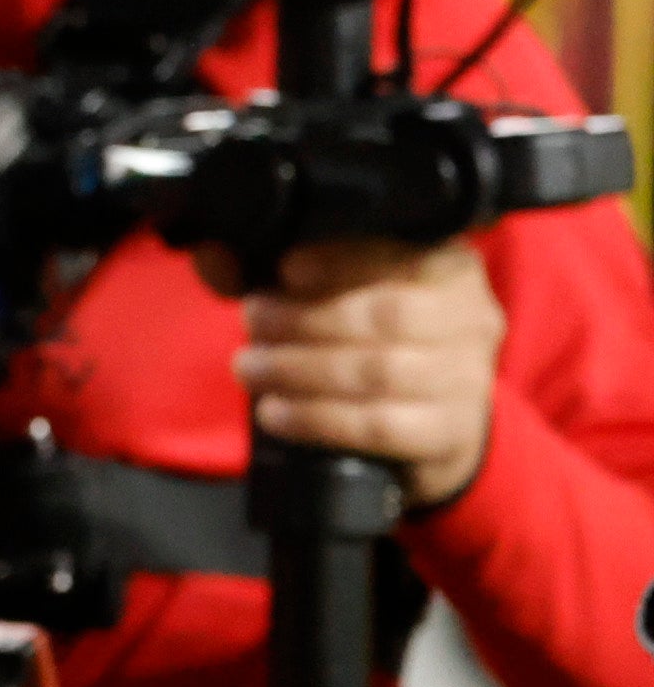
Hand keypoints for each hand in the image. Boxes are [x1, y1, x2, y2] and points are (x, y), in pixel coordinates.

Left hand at [234, 235, 505, 506]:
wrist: (429, 426)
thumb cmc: (372, 342)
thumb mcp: (335, 295)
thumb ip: (274, 273)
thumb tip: (214, 256)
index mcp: (450, 269)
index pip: (407, 254)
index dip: (345, 261)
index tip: (287, 269)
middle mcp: (472, 318)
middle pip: (390, 315)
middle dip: (306, 318)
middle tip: (253, 321)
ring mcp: (468, 379)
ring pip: (381, 371)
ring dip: (300, 369)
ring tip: (251, 367)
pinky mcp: (452, 433)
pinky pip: (380, 426)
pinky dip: (317, 418)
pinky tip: (276, 412)